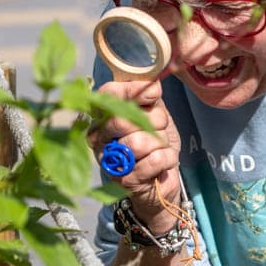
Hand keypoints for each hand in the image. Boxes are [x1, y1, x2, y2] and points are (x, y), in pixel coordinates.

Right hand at [89, 79, 181, 231]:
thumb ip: (150, 99)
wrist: (162, 178)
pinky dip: (167, 159)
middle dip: (154, 120)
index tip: (154, 94)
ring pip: (140, 142)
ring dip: (160, 143)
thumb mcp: (154, 115)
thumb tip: (152, 86)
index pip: (108, 94)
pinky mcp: (125, 180)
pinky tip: (162, 163)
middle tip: (160, 128)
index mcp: (103, 116)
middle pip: (123, 119)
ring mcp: (109, 160)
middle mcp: (99, 138)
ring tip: (159, 148)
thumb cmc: (154, 144)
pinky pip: (154, 160)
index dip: (132, 90)